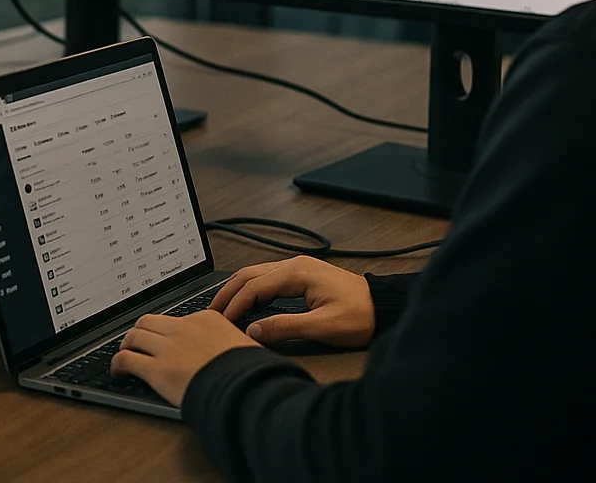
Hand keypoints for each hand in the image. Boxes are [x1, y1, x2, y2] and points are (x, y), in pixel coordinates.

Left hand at [110, 311, 260, 406]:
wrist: (246, 388)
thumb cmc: (250, 372)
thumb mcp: (246, 346)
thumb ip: (233, 343)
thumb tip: (235, 350)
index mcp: (206, 319)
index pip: (177, 319)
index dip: (167, 330)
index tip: (164, 339)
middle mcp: (184, 328)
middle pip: (150, 321)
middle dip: (141, 332)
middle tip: (138, 343)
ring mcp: (169, 347)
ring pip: (135, 336)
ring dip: (127, 345)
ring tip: (125, 354)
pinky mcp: (157, 369)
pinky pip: (127, 359)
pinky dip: (118, 363)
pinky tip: (117, 371)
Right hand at [212, 256, 375, 346]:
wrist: (384, 308)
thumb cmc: (360, 316)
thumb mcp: (322, 326)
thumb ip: (285, 327)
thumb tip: (253, 330)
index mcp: (297, 272)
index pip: (253, 286)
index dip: (234, 305)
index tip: (221, 321)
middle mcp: (294, 265)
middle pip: (249, 275)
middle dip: (228, 293)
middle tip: (211, 312)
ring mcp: (298, 269)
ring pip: (257, 275)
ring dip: (238, 291)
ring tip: (223, 309)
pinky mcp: (302, 276)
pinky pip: (268, 279)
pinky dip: (251, 290)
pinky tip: (246, 303)